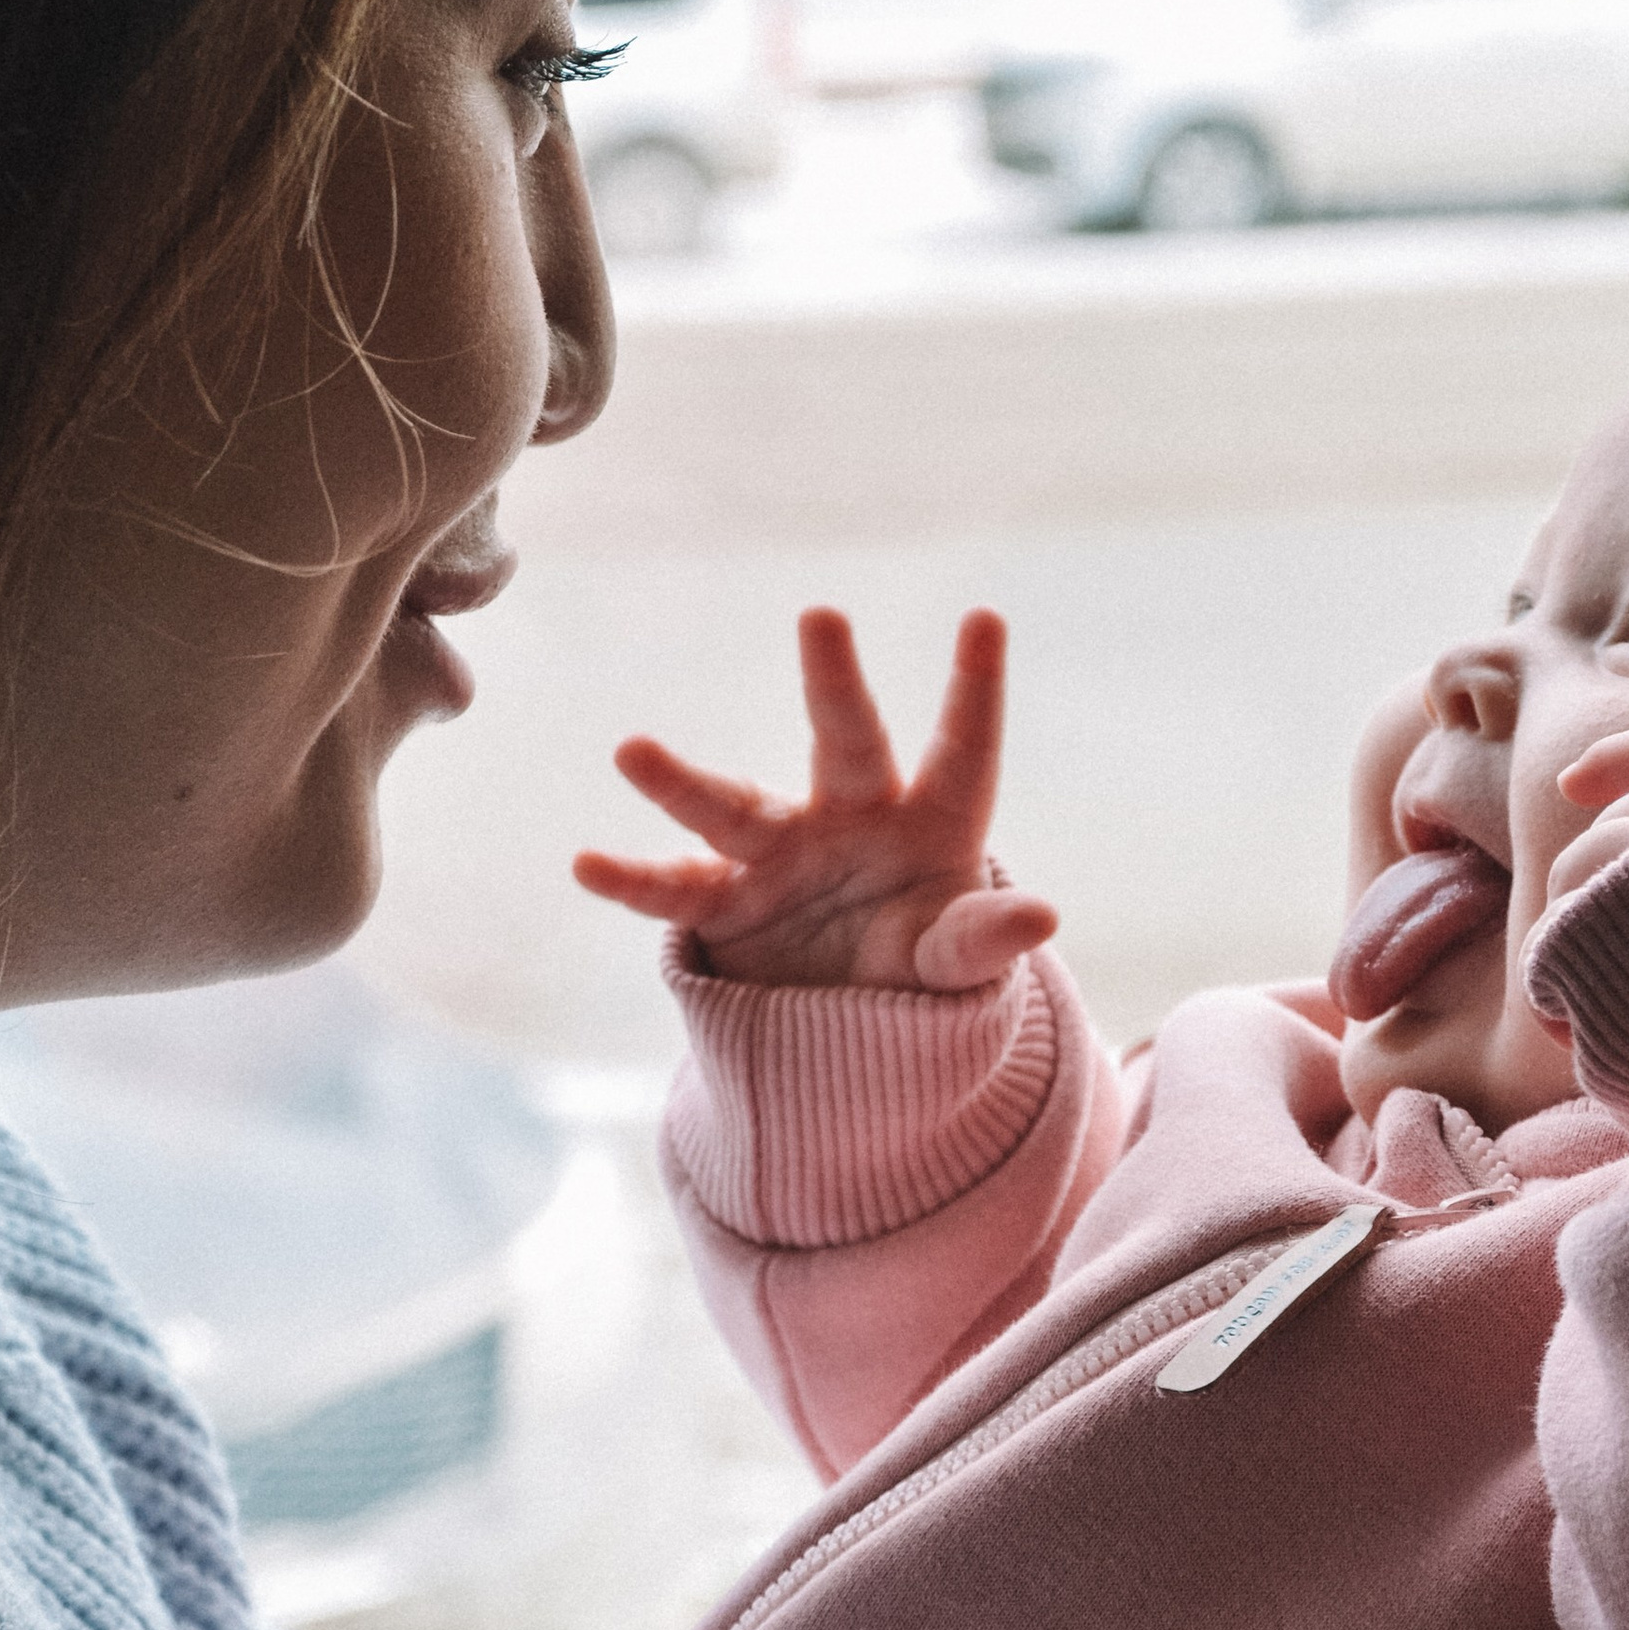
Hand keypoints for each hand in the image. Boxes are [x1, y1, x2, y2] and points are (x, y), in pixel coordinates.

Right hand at [572, 607, 1058, 992]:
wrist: (842, 1012)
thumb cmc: (918, 960)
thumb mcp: (954, 959)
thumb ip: (983, 940)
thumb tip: (1041, 917)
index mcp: (929, 822)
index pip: (961, 752)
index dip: (974, 694)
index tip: (986, 619)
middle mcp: (849, 817)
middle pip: (844, 746)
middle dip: (833, 685)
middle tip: (822, 617)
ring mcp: (781, 854)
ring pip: (733, 808)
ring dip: (683, 784)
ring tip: (632, 750)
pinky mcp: (726, 902)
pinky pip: (673, 889)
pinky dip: (631, 881)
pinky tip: (587, 863)